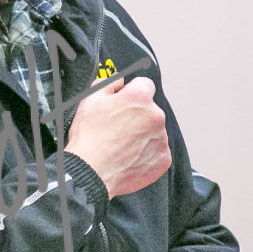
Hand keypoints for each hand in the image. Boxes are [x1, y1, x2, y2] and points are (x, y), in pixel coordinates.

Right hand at [63, 76, 170, 197]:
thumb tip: (119, 79)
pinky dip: (146, 155)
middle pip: (150, 110)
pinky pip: (157, 152)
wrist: (91, 172)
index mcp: (140, 97)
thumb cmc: (89, 138)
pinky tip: (129, 158)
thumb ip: (108, 83)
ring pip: (154, 132)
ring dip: (142, 135)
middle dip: (137, 116)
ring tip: (121, 146)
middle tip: (117, 129)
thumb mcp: (90, 100)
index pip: (144, 85)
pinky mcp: (163, 159)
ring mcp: (161, 139)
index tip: (122, 104)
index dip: (131, 93)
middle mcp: (156, 116)